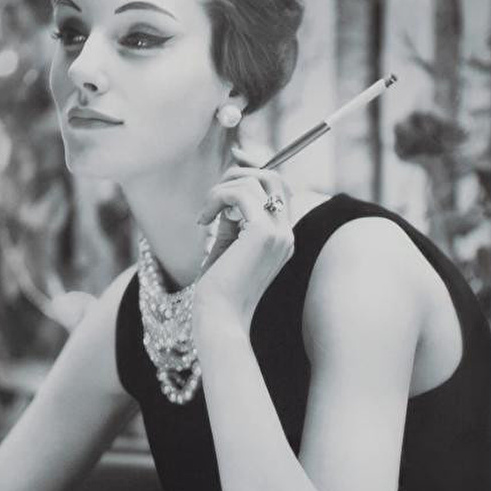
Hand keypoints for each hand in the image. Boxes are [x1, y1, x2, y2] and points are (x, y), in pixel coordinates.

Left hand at [193, 144, 294, 332]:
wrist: (219, 319)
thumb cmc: (218, 290)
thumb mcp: (227, 245)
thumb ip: (233, 217)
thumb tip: (228, 187)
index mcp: (282, 237)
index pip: (278, 188)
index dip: (253, 171)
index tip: (228, 170)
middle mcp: (287, 233)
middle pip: (273, 176)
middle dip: (239, 174)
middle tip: (212, 196)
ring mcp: (279, 233)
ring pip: (256, 179)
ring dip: (222, 188)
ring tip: (205, 215)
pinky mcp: (263, 233)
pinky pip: (240, 193)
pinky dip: (217, 197)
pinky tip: (203, 221)